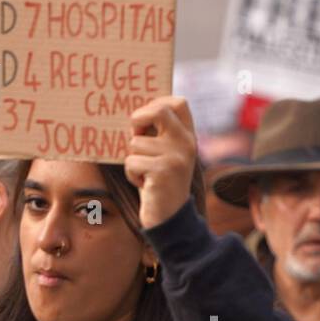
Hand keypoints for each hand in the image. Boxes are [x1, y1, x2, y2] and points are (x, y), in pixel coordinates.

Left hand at [124, 96, 196, 230]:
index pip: (178, 102)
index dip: (156, 103)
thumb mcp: (164, 154)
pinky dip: (131, 174)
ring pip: (135, 142)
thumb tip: (133, 114)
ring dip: (132, 159)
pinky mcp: (163, 171)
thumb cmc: (159, 182)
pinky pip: (132, 161)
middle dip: (138, 120)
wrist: (170, 218)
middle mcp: (186, 143)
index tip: (144, 118)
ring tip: (145, 173)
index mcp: (188, 136)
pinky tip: (144, 184)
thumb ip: (157, 134)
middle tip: (136, 137)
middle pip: (158, 111)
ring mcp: (176, 157)